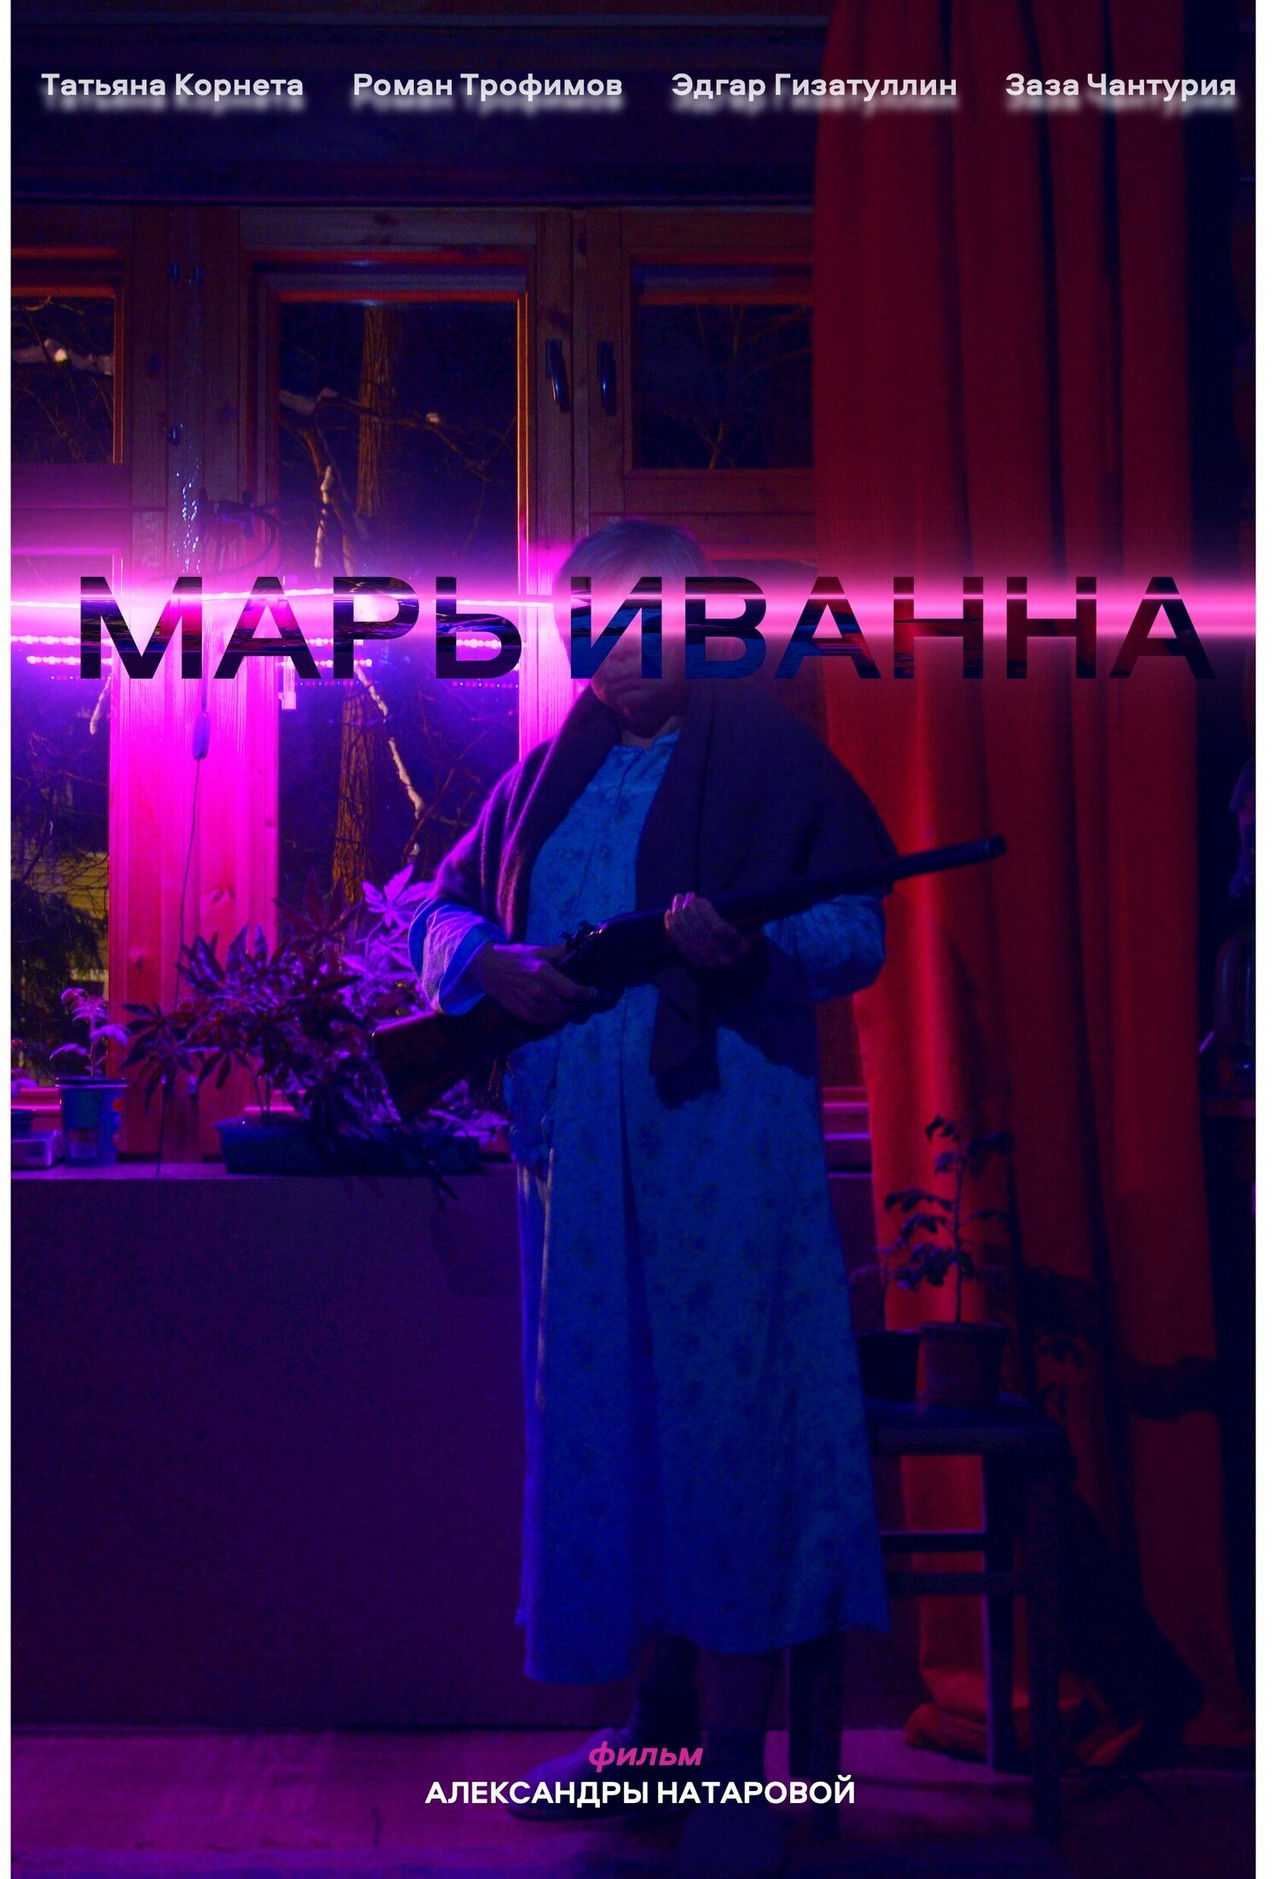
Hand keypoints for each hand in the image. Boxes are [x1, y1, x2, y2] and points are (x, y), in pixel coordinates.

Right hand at [469, 942, 598, 1024]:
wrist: (488, 969)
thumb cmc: (517, 957)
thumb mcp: (540, 949)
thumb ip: (563, 951)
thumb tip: (585, 948)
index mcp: (543, 973)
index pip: (575, 991)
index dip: (591, 995)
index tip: (599, 993)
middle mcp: (538, 992)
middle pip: (571, 1008)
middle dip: (588, 1007)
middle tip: (598, 1003)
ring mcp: (530, 1006)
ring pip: (562, 1017)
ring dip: (576, 1014)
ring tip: (585, 1008)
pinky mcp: (525, 1015)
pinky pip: (549, 1021)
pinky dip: (561, 1018)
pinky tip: (568, 1012)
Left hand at [663, 893, 756, 969]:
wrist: (741, 970)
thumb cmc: (747, 941)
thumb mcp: (751, 929)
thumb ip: (741, 916)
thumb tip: (707, 903)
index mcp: (741, 950)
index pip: (720, 930)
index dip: (707, 913)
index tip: (700, 899)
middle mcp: (723, 959)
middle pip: (701, 934)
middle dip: (691, 912)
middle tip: (687, 895)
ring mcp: (708, 963)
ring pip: (688, 939)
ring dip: (680, 917)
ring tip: (677, 899)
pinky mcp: (696, 963)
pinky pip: (680, 945)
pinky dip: (672, 929)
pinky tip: (669, 913)